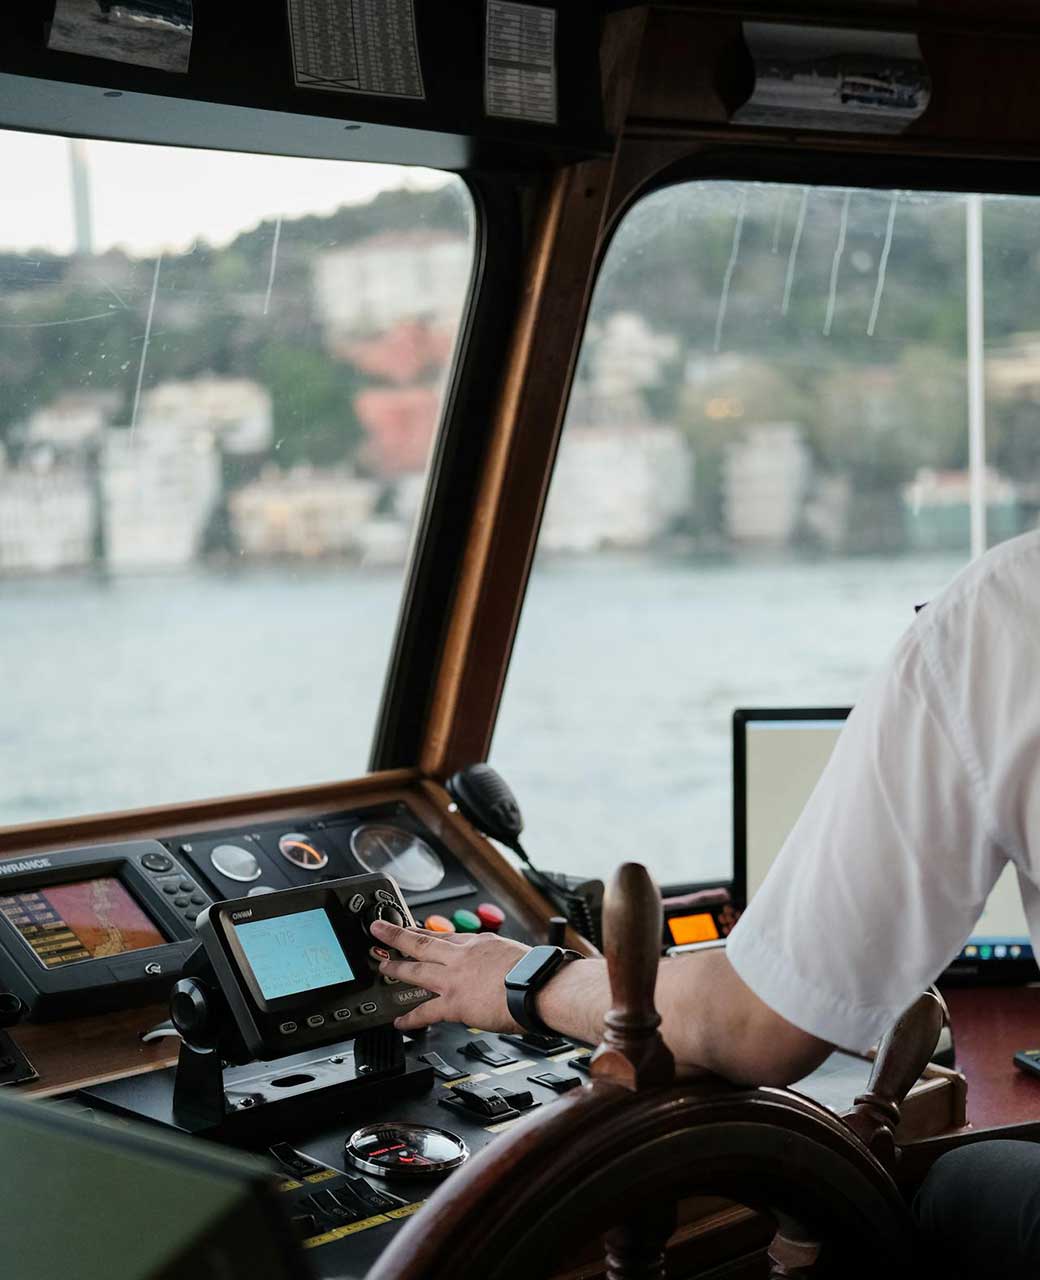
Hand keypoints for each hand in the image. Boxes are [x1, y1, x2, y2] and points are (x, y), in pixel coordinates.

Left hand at [370, 919, 531, 1032]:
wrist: (541, 986)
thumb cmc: (538, 973)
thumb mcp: (516, 955)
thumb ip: (502, 960)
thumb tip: (505, 970)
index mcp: (481, 943)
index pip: (447, 936)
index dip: (426, 933)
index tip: (414, 929)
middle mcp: (464, 956)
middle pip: (423, 943)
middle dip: (398, 935)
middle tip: (379, 929)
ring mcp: (456, 978)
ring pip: (417, 969)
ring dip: (396, 967)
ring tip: (381, 965)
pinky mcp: (455, 1002)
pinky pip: (426, 1011)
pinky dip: (410, 1018)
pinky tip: (398, 1022)